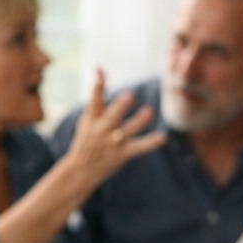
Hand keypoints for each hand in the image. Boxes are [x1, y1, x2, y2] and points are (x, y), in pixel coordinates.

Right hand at [64, 69, 165, 186]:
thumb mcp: (87, 119)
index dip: (97, 87)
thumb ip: (96, 98)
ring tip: (149, 111)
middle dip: (120, 106)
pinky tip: (162, 137)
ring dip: (138, 121)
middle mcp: (101, 129)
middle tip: (129, 95)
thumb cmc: (87, 139)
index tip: (99, 72)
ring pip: (127, 130)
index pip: (94, 100)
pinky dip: (150, 143)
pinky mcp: (123, 154)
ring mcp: (112, 142)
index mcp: (92, 119)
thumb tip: (99, 72)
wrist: (80, 169)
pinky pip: (139, 147)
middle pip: (112, 116)